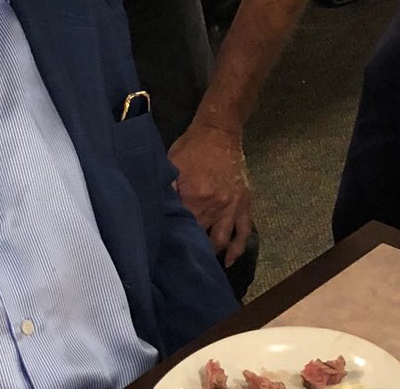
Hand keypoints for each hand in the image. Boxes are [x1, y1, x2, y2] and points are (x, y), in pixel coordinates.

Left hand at [168, 121, 252, 265]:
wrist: (220, 132)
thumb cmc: (191, 147)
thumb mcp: (171, 164)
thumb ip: (165, 189)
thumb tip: (154, 212)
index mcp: (194, 196)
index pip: (182, 228)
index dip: (174, 242)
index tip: (166, 256)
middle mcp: (215, 205)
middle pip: (202, 238)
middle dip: (193, 252)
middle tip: (181, 266)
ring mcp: (232, 206)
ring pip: (223, 240)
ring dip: (213, 255)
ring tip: (203, 267)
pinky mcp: (245, 204)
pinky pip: (244, 232)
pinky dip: (237, 249)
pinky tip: (228, 262)